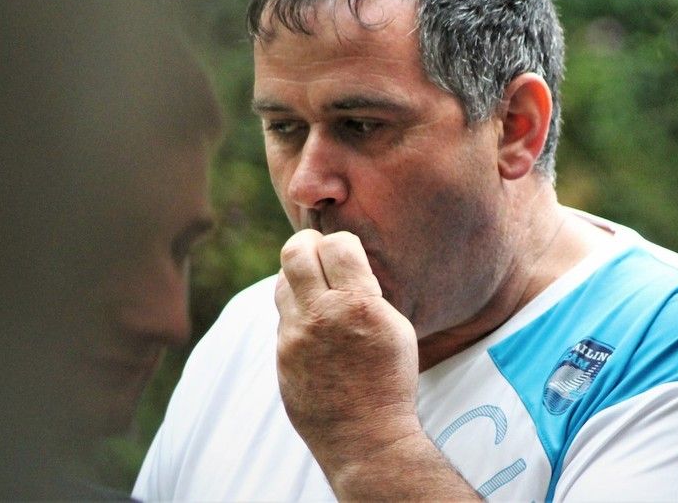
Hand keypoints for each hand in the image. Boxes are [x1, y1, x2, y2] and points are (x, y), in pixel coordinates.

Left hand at [274, 229, 421, 469]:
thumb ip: (368, 292)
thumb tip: (345, 263)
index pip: (336, 244)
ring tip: (317, 290)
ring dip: (298, 279)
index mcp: (359, 304)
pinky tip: (316, 327)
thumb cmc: (390, 380)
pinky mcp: (281, 356)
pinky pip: (283, 318)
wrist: (366, 435)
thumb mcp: (396, 327)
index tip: (347, 251)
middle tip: (318, 252)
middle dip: (307, 244)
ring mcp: (295, 337)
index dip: (341, 242)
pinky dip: (297, 312)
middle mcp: (321, 315)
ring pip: (282, 283)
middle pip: (295, 252)